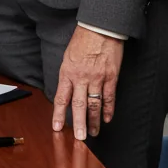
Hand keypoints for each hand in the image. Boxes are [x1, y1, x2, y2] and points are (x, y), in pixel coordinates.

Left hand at [51, 26, 123, 140]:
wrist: (100, 28)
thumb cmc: (82, 40)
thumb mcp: (67, 56)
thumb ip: (68, 74)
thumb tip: (67, 90)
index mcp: (67, 72)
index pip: (61, 98)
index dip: (58, 114)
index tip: (56, 127)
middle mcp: (81, 78)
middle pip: (78, 106)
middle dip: (78, 124)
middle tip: (79, 139)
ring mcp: (97, 78)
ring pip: (94, 105)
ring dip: (93, 121)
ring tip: (93, 133)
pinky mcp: (111, 77)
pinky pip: (109, 98)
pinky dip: (108, 110)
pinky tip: (107, 119)